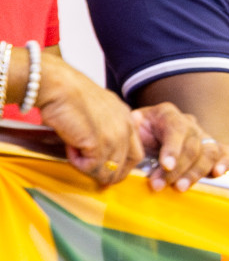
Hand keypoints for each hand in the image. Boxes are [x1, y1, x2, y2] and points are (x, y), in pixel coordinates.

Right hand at [35, 55, 141, 185]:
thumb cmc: (71, 96)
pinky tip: (70, 147)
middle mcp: (126, 128)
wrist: (59, 85)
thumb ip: (105, 129)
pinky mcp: (99, 143)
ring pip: (109, 171)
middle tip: (89, 170)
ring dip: (88, 167)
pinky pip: (92, 167)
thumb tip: (100, 154)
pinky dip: (78, 163)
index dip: (122, 167)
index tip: (106, 172)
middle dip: (109, 175)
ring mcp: (115, 136)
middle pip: (127, 166)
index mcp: (128, 119)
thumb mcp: (98, 111)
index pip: (136, 154)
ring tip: (73, 151)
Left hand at [131, 102, 228, 191]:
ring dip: (196, 172)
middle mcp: (188, 123)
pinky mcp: (210, 147)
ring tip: (180, 187)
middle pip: (193, 145)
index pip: (177, 128)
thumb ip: (130, 131)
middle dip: (177, 169)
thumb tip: (131, 129)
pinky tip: (217, 173)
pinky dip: (224, 162)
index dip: (173, 148)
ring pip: (209, 152)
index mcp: (167, 114)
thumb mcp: (127, 129)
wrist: (144, 134)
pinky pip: (224, 152)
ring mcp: (201, 135)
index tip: (165, 166)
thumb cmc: (135, 134)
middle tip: (160, 185)